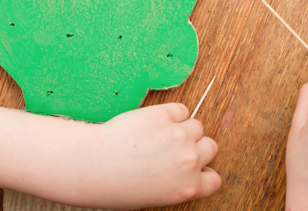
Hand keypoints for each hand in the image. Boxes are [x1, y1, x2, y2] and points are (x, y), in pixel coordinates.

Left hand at [89, 104, 220, 209]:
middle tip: (173, 147)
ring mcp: (179, 136)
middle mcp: (189, 161)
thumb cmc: (115, 185)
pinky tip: (155, 121)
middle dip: (195, 146)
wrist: (93, 166)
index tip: (192, 167)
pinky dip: (172, 113)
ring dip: (184, 127)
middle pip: (210, 146)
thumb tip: (181, 170)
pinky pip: (181, 109)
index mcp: (188, 188)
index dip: (203, 170)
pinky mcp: (163, 115)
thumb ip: (175, 184)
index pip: (214, 179)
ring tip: (161, 133)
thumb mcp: (153, 197)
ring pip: (197, 125)